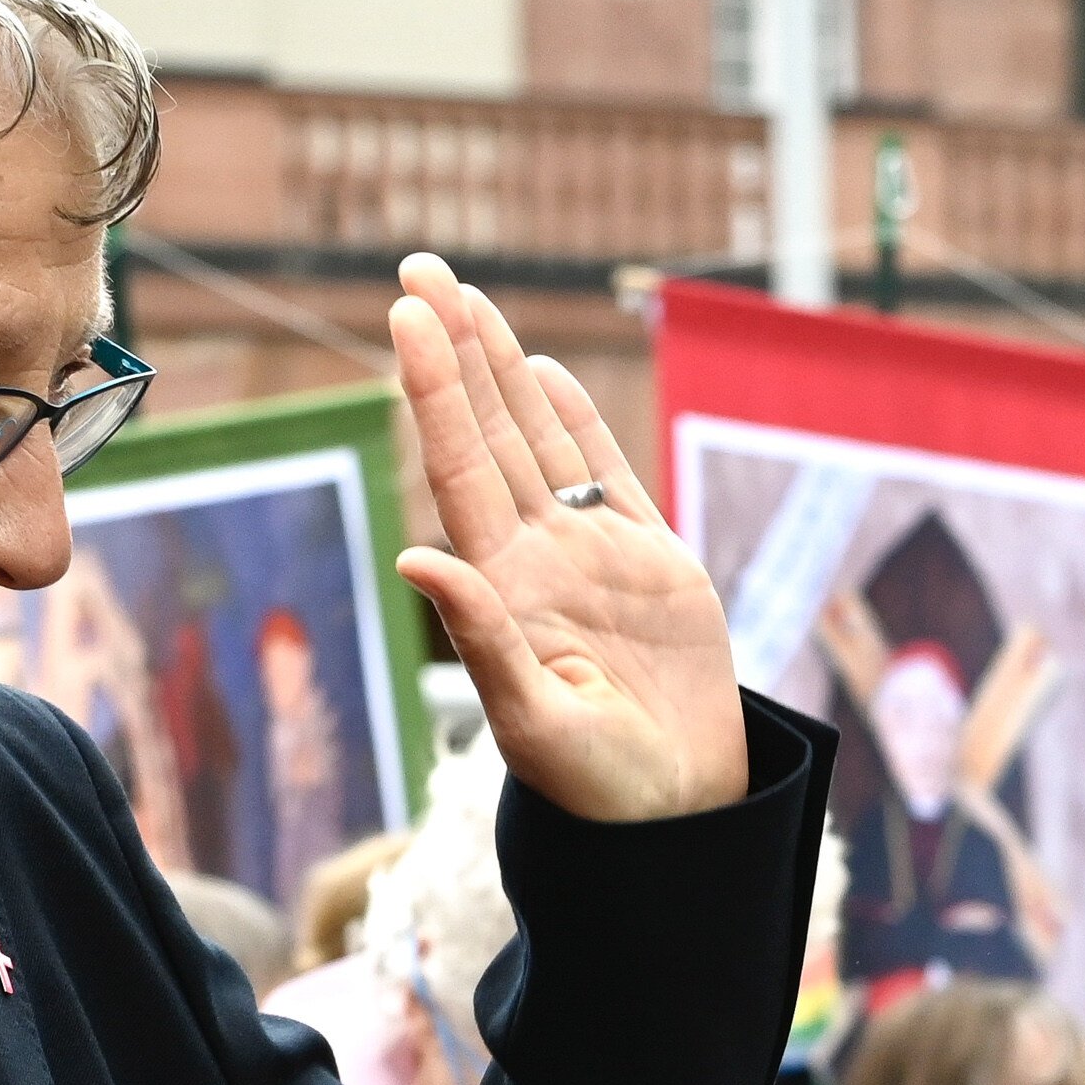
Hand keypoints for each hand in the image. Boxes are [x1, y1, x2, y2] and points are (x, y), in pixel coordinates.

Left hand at [389, 255, 742, 824]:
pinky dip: (574, 420)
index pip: (459, 468)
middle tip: (418, 268)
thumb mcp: (536, 724)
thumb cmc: (600, 791)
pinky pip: (603, 474)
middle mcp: (537, 559)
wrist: (678, 816)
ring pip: (538, 439)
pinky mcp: (650, 564)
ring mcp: (591, 556)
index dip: (434, 391)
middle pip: (487, 432)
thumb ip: (484, 640)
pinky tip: (541, 373)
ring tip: (465, 298)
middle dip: (453, 352)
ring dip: (502, 369)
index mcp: (502, 590)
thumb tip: (419, 562)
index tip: (406, 317)